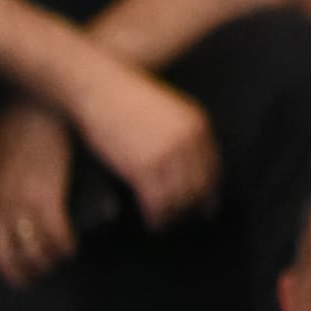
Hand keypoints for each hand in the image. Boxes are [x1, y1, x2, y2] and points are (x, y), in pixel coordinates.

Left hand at [0, 99, 77, 297]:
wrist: (33, 105)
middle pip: (3, 262)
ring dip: (44, 265)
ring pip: (30, 255)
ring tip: (53, 262)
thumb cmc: (11, 132)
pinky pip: (55, 238)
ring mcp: (18, 206)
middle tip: (33, 278)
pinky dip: (64, 249)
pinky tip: (70, 248)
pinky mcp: (45, 199)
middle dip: (19, 276)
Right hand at [69, 57, 218, 224]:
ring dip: (173, 216)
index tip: (204, 208)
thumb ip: (179, 131)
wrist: (97, 86)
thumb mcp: (164, 108)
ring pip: (179, 200)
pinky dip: (157, 218)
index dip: (208, 192)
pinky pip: (158, 204)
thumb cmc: (123, 96)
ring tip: (164, 224)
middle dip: (190, 208)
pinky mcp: (143, 169)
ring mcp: (166, 155)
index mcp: (196, 124)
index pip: (213, 168)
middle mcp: (187, 140)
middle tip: (181, 222)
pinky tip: (152, 223)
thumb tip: (180, 162)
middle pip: (198, 188)